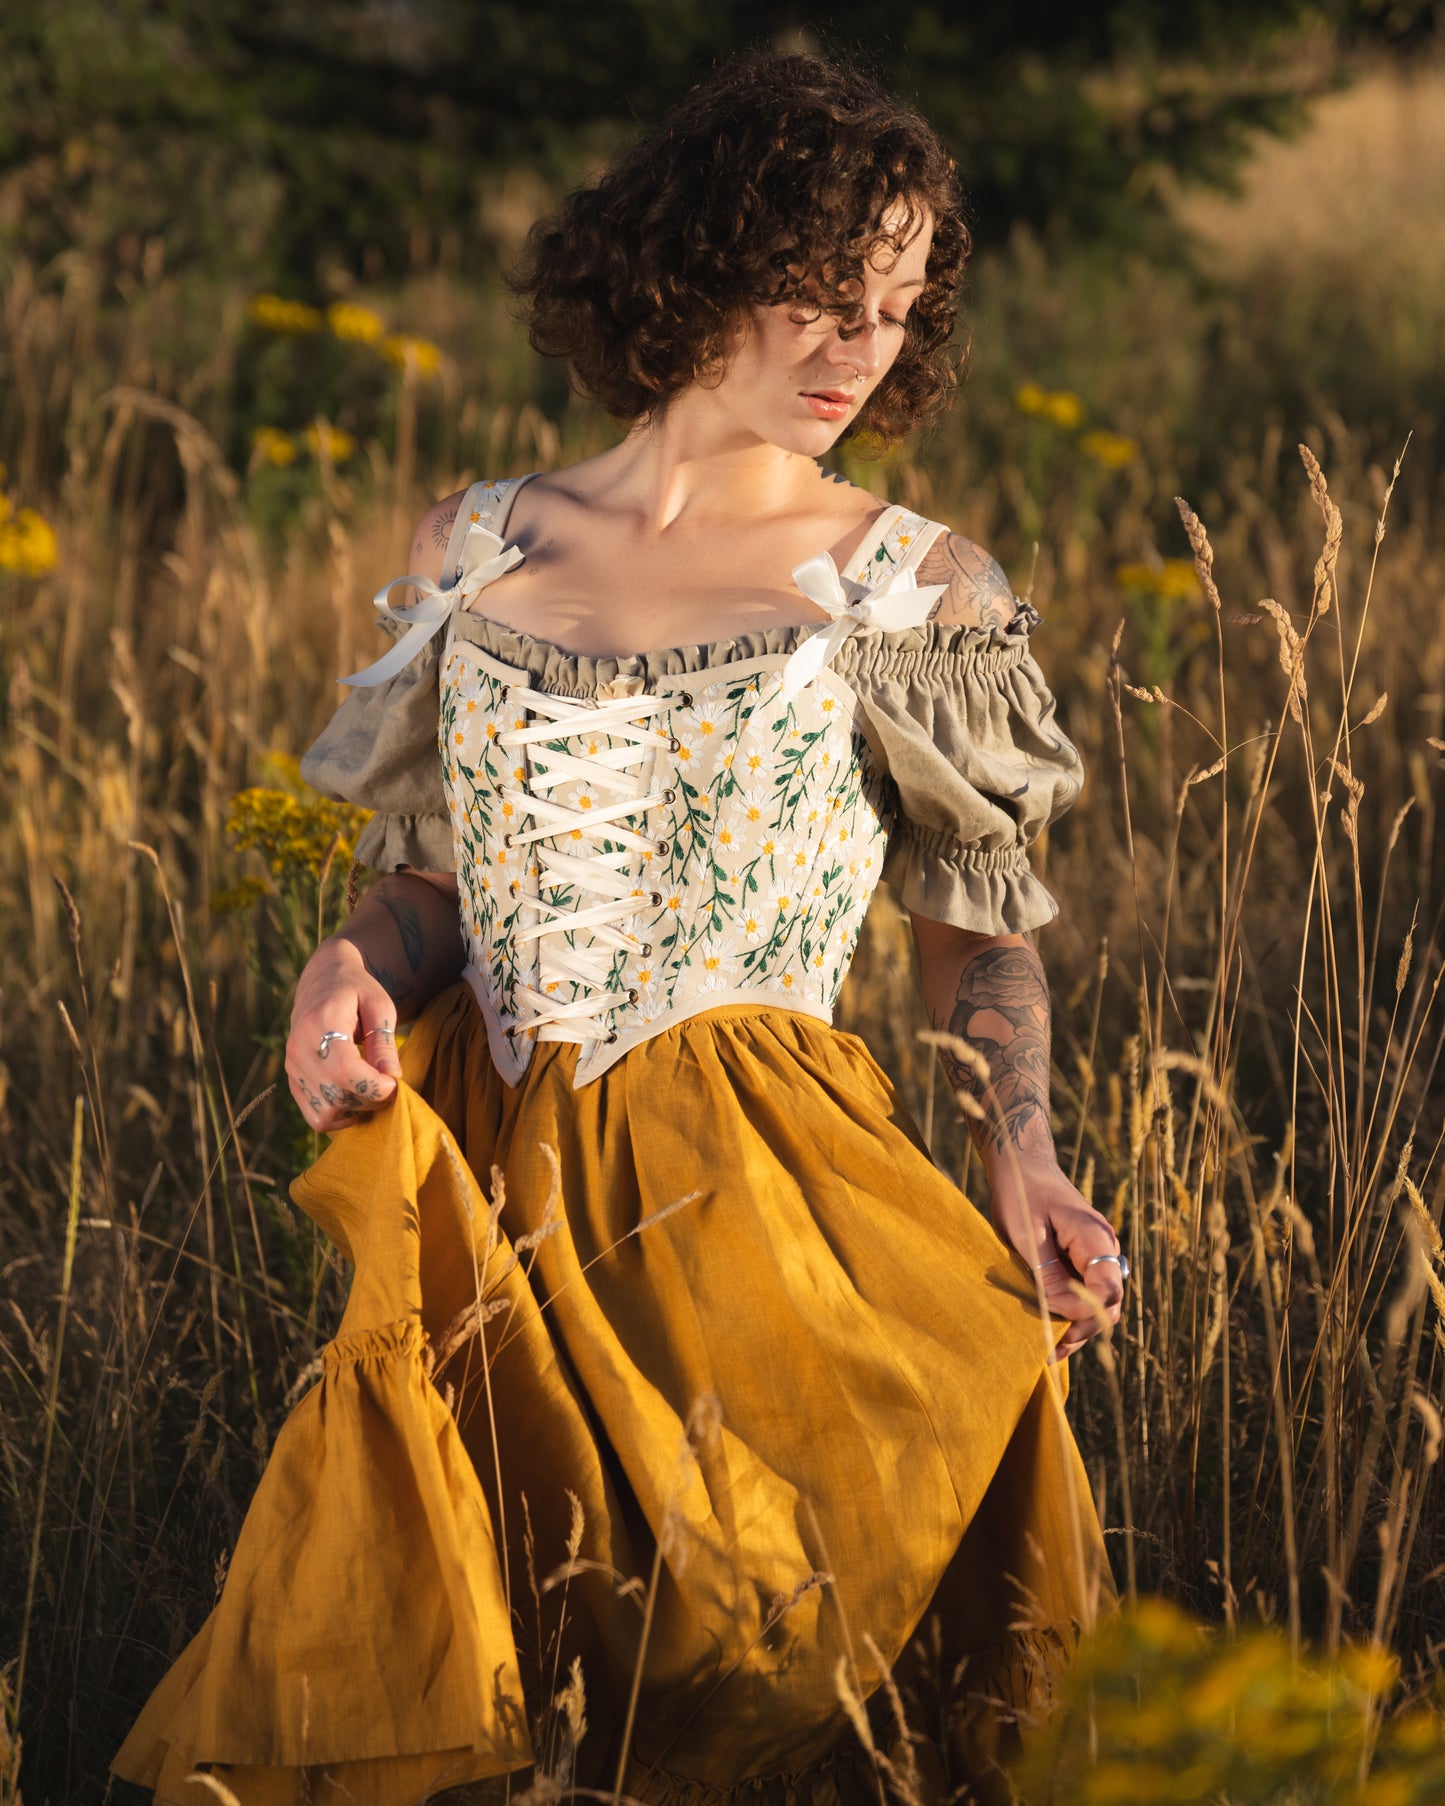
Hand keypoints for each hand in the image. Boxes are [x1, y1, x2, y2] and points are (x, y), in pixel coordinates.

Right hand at [285, 938, 403, 1132]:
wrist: (322, 980)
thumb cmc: (356, 990)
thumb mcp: (379, 1005)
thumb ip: (384, 1042)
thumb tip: (391, 1078)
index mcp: (319, 1023)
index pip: (344, 1071)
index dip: (374, 1086)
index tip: (394, 1082)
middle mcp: (299, 1048)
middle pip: (336, 1095)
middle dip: (370, 1099)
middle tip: (388, 1083)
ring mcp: (292, 1066)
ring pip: (326, 1112)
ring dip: (356, 1110)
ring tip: (371, 1088)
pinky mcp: (292, 1080)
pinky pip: (315, 1115)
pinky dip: (339, 1115)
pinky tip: (355, 1096)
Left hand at [988, 1152, 1124, 1359]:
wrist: (1021, 1164)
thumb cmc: (1021, 1193)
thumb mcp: (1026, 1233)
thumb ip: (1048, 1271)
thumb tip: (1063, 1309)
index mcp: (1095, 1239)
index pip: (1106, 1291)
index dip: (1082, 1313)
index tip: (1050, 1318)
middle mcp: (1104, 1249)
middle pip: (1108, 1304)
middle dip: (1081, 1329)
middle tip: (1048, 1349)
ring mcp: (1095, 1255)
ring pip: (1098, 1303)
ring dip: (1076, 1326)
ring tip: (1047, 1349)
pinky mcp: (1082, 1259)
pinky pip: (1086, 1292)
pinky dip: (1071, 1312)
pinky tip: (1049, 1329)